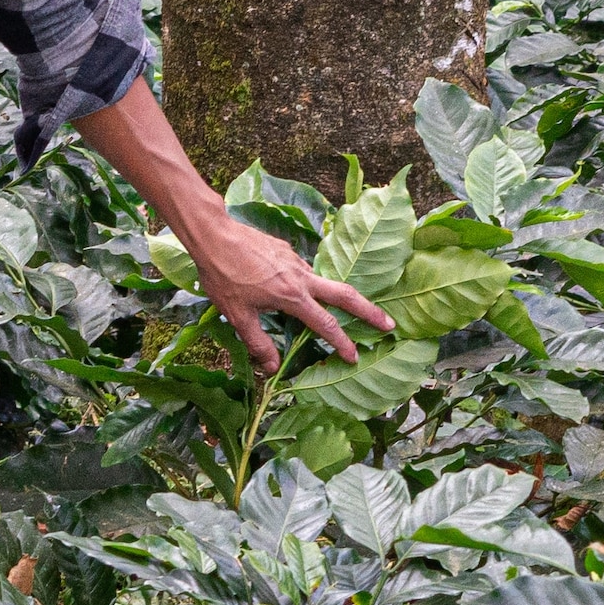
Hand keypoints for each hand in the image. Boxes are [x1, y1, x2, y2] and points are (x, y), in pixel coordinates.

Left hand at [183, 205, 389, 374]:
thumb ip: (258, 343)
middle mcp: (302, 277)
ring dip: (338, 296)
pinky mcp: (287, 250)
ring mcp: (296, 261)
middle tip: (389, 323)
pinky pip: (305, 271)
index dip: (342, 344)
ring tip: (344, 309)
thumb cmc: (223, 277)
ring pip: (324, 281)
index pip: (326, 325)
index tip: (354, 357)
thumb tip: (272, 369)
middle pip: (345, 295)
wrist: (214, 235)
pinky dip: (310, 284)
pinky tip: (295, 289)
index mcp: (293, 297)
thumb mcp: (237, 316)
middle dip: (369, 310)